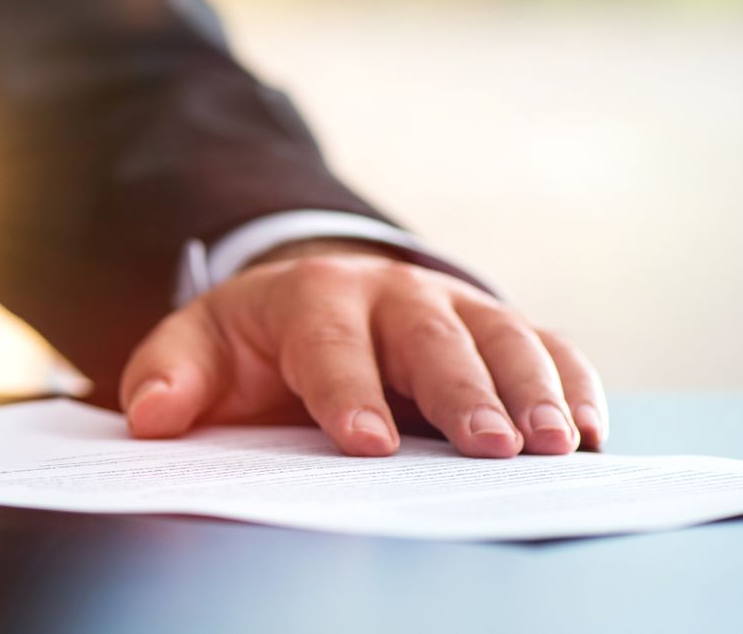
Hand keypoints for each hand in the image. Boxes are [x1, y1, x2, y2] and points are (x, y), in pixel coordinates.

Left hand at [119, 242, 605, 456]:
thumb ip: (170, 376)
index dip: (347, 393)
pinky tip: (591, 430)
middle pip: (432, 341)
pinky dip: (574, 385)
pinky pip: (548, 347)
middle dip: (464, 394)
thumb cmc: (255, 342)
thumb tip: (151, 415)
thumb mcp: (198, 348)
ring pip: (503, 340)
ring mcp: (453, 307)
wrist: (312, 298)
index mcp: (312, 298)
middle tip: (492, 449)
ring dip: (533, 392)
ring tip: (557, 445)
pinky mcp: (498, 328)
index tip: (364, 443)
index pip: (330, 346)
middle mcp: (392, 294)